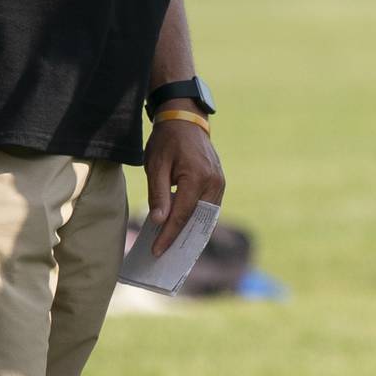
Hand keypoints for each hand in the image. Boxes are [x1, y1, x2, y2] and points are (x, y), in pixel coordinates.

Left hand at [144, 117, 225, 255]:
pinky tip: (183, 229)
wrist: (185, 119)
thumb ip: (158, 194)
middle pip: (196, 219)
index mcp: (197, 178)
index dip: (168, 235)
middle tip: (164, 255)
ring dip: (190, 231)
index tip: (157, 251)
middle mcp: (213, 182)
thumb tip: (159, 221)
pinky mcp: (219, 182)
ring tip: (173, 247)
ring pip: (205, 216)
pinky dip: (197, 219)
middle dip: (180, 238)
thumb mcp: (156, 165)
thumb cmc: (167, 140)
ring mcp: (219, 182)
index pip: (181, 215)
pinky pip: (209, 207)